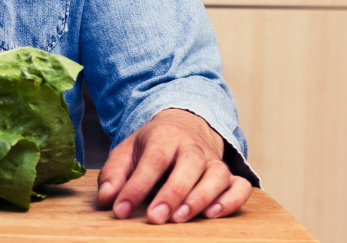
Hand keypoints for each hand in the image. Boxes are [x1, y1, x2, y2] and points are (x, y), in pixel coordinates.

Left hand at [96, 109, 251, 223]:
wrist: (185, 128)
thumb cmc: (152, 147)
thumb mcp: (127, 152)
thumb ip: (114, 173)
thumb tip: (107, 198)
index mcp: (164, 136)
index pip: (152, 160)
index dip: (137, 187)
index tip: (121, 210)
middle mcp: (193, 147)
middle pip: (188, 165)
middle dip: (171, 193)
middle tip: (155, 217)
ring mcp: (214, 161)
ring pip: (217, 175)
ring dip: (200, 198)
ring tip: (180, 218)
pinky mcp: (230, 176)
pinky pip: (240, 187)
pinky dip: (231, 201)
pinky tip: (213, 214)